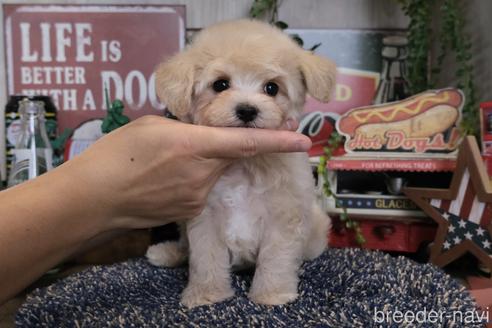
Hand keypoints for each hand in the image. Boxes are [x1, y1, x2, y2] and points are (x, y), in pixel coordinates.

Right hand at [60, 115, 310, 229]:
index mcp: (195, 145)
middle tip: (186, 145)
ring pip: (213, 174)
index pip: (247, 142)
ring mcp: (198, 198)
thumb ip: (187, 128)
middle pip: (228, 156)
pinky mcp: (190, 214)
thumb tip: (202, 134)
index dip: (278, 140)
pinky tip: (164, 181)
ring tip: (164, 165)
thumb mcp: (151, 126)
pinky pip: (201, 190)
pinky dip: (191, 181)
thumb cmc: (116, 156)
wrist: (94, 201)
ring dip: (201, 165)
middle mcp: (204, 174)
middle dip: (219, 148)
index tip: (304, 140)